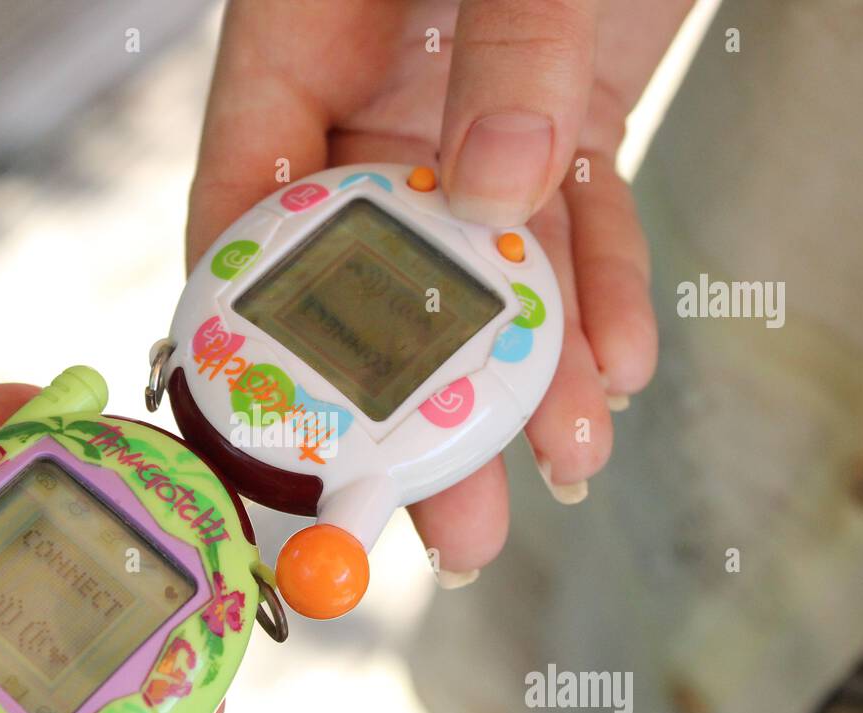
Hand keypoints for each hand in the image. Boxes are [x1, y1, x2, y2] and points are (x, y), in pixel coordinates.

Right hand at [189, 0, 688, 575]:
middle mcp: (372, 100)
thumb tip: (499, 193)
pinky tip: (619, 368)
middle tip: (428, 514)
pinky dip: (603, 296)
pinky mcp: (560, 127)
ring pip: (479, 276)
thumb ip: (506, 46)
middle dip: (406, 404)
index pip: (242, 210)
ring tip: (551, 471)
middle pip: (367, 278)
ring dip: (521, 380)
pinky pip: (577, 228)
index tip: (284, 445)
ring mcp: (469, 120)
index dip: (252, 338)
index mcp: (299, 45)